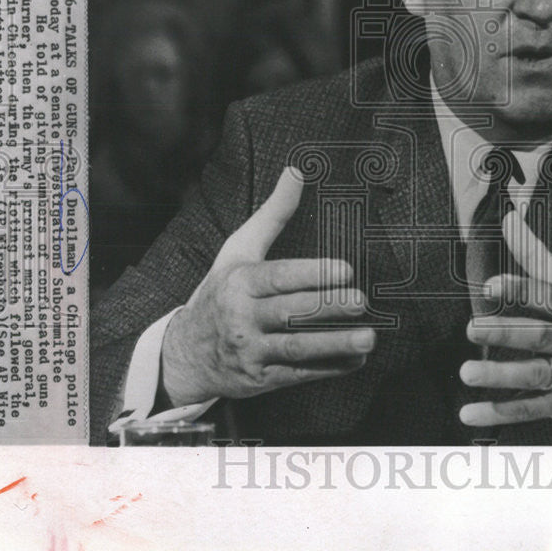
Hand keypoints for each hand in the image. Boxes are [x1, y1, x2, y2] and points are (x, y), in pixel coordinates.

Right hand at [161, 167, 374, 405]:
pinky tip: (357, 359)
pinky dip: (330, 368)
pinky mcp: (260, 379)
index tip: (345, 270)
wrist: (183, 353)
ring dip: (335, 343)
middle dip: (328, 307)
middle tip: (362, 301)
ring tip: (368, 336)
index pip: (279, 277)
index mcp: (240, 282)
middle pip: (291, 312)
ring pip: (296, 347)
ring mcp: (250, 351)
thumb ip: (273, 214)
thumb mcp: (238, 249)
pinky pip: (299, 374)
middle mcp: (242, 317)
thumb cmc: (219, 293)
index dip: (312, 274)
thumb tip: (296, 171)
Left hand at [459, 210, 551, 433]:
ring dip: (498, 375)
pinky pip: (527, 410)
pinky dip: (497, 413)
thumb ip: (539, 259)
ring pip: (532, 375)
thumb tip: (510, 220)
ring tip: (467, 371)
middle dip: (505, 332)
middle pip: (539, 335)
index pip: (548, 296)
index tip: (491, 286)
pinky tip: (469, 412)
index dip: (519, 290)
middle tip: (472, 328)